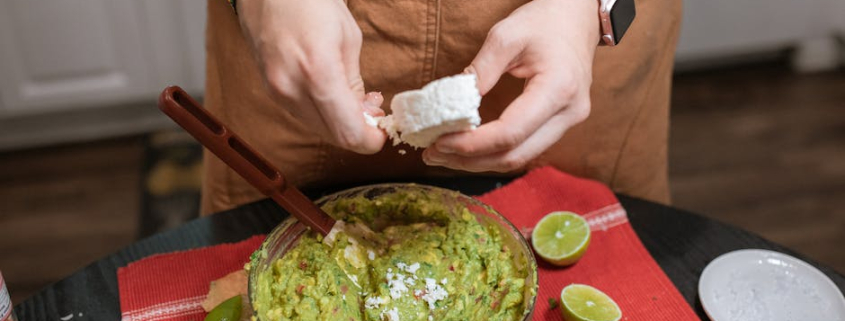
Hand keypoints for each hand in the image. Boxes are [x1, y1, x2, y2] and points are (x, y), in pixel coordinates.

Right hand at [237, 0, 385, 153]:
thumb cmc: (311, 3)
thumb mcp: (348, 39)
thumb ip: (355, 83)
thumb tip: (364, 114)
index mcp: (317, 73)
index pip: (347, 133)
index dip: (370, 141)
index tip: (382, 134)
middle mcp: (292, 89)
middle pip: (332, 136)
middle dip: (357, 131)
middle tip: (372, 111)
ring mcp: (276, 92)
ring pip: (317, 129)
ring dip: (339, 123)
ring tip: (354, 98)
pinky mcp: (270, 91)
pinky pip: (303, 115)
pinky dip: (322, 114)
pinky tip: (332, 94)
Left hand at [423, 0, 599, 171]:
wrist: (576, 19)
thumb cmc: (543, 22)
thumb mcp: (506, 35)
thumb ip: (480, 70)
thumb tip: (452, 105)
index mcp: (558, 88)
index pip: (510, 132)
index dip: (472, 144)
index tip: (439, 142)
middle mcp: (569, 113)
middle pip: (515, 155)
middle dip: (470, 160)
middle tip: (433, 154)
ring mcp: (567, 122)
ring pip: (519, 158)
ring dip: (479, 161)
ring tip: (443, 154)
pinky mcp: (558, 125)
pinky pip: (524, 148)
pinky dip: (493, 152)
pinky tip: (467, 148)